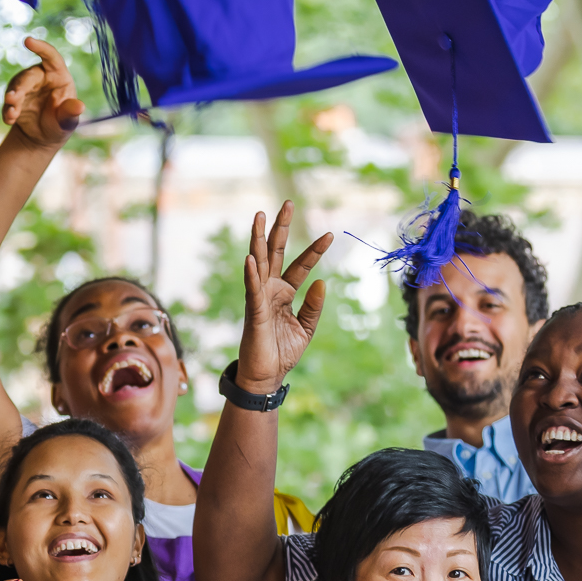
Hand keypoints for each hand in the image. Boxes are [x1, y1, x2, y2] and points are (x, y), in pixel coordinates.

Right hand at [1, 38, 84, 150]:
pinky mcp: (14, 97)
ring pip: (15, 87)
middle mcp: (41, 77)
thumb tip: (80, 107)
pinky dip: (7, 111)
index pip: (51, 57)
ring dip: (11, 100)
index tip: (28, 41)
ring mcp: (26, 86)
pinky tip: (9, 120)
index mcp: (58, 75)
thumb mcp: (67, 121)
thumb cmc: (60, 124)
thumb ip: (70, 113)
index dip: (41, 48)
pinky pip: (8, 102)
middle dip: (19, 88)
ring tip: (12, 114)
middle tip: (11, 99)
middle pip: (28, 76)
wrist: (43, 137)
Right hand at [237, 202, 330, 394]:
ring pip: (259, 263)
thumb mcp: (306, 328)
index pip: (301, 265)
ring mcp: (260, 298)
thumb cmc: (282, 352)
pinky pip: (252, 289)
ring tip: (259, 215)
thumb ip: (312, 306)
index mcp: (285, 292)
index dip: (314, 250)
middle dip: (281, 228)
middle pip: (276, 252)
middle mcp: (270, 289)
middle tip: (288, 203)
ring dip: (259, 239)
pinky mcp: (254, 312)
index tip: (330, 234)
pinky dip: (251, 274)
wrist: (267, 376)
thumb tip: (321, 282)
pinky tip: (251, 256)